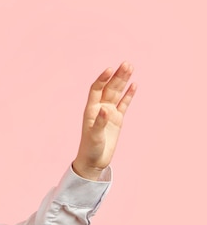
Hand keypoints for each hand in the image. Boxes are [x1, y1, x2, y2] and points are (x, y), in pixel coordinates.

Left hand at [73, 62, 136, 179]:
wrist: (94, 161)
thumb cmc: (90, 149)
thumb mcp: (94, 136)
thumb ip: (99, 122)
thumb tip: (105, 110)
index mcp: (91, 110)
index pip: (96, 89)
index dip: (103, 79)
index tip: (110, 69)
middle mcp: (100, 108)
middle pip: (109, 88)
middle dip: (118, 76)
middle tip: (127, 63)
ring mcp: (109, 113)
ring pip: (118, 93)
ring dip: (124, 81)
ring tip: (130, 67)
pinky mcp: (117, 119)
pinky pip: (124, 104)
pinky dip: (129, 95)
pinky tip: (134, 84)